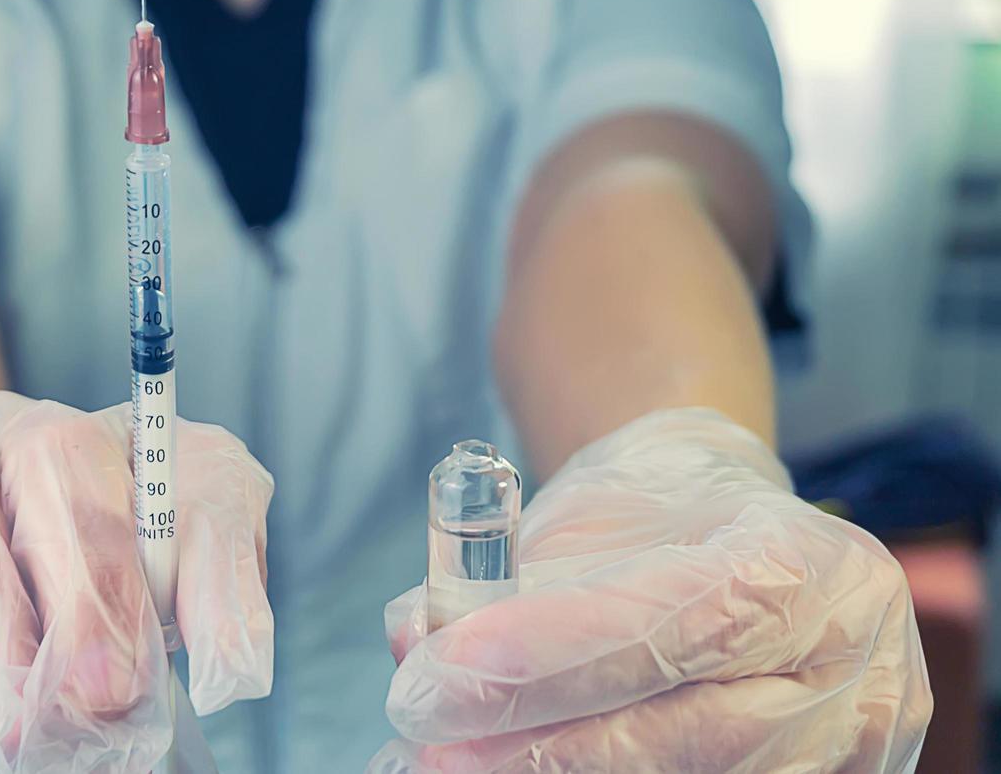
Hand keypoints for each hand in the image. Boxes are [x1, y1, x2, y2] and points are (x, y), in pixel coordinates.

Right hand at [0, 392, 272, 771]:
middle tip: (104, 700)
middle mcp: (9, 438)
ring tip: (9, 724)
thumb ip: (150, 646)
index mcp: (110, 463)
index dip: (221, 557)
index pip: (194, 472)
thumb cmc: (0, 639)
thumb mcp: (96, 648)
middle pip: (63, 459)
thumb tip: (187, 684)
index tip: (227, 669)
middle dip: (94, 589)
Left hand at [372, 408, 930, 772]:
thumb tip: (414, 636)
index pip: (673, 623)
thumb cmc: (660, 518)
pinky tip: (511, 768)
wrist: (739, 533)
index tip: (440, 673)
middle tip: (431, 743)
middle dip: (544, 745)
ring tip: (452, 763)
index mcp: (809, 564)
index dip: (549, 656)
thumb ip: (505, 575)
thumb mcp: (582, 516)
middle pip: (689, 732)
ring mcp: (850, 747)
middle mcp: (851, 669)